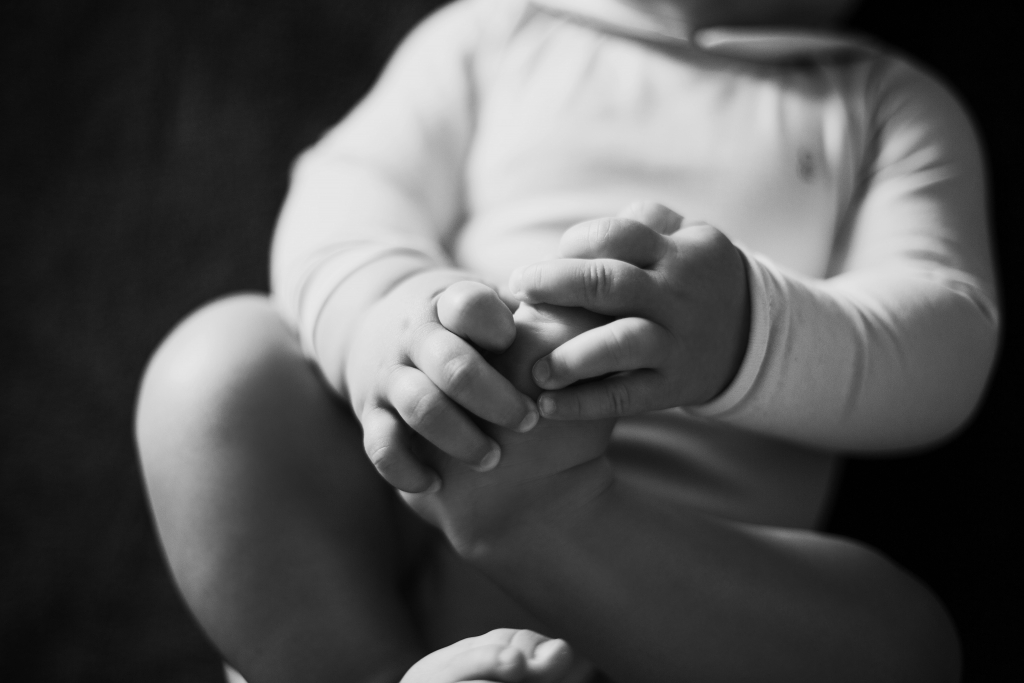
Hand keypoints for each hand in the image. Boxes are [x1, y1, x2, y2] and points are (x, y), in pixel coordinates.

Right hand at [346, 271, 538, 493]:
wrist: (382, 330)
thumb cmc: (468, 331)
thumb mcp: (493, 307)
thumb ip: (542, 313)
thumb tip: (600, 324)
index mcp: (449, 305)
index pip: (467, 305)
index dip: (496, 326)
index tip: (520, 345)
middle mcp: (415, 338)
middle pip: (452, 364)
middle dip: (496, 398)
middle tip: (529, 421)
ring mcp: (390, 377)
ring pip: (420, 407)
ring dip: (461, 437)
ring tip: (493, 458)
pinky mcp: (371, 416)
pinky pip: (380, 447)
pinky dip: (406, 469)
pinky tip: (436, 484)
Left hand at [507, 202, 750, 419]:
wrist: (754, 336)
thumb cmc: (696, 279)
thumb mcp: (687, 238)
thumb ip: (641, 222)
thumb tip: (576, 236)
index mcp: (674, 252)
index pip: (615, 235)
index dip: (570, 245)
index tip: (543, 261)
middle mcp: (674, 295)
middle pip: (609, 282)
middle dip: (555, 284)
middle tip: (517, 291)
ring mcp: (675, 342)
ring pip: (623, 343)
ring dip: (573, 356)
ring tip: (535, 368)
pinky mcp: (672, 385)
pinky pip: (626, 396)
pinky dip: (584, 404)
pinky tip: (548, 405)